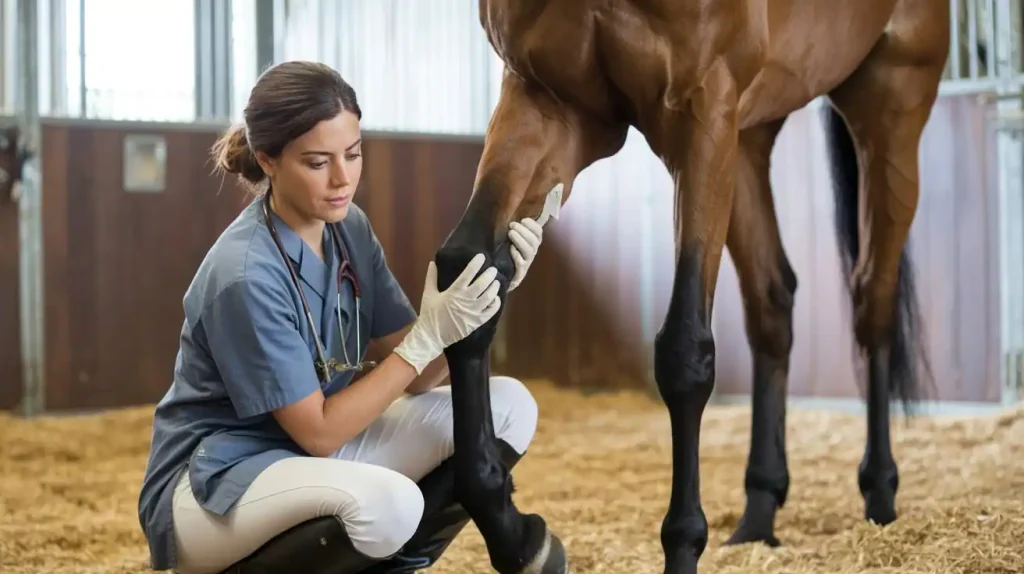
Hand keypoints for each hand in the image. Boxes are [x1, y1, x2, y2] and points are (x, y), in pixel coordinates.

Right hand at [393, 254, 500, 373]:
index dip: (476, 264)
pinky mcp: (477, 322)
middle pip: (482, 284)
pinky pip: (491, 311)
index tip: (482, 257)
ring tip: (496, 282)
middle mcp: (466, 300)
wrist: (432, 336)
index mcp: (454, 292)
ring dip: (494, 287)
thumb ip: (431, 277)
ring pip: (489, 297)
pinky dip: (495, 303)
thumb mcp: (428, 294)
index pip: (468, 274)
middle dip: (489, 275)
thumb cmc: (430, 314)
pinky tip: (495, 298)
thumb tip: (432, 263)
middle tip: (493, 270)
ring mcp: (473, 312)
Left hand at [507, 218, 543, 291]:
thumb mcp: (509, 240)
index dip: (533, 225)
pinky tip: (511, 249)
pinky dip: (517, 255)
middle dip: (524, 231)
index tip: (523, 220)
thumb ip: (513, 230)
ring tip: (510, 233)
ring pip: (529, 251)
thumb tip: (511, 216)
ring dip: (520, 240)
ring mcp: (526, 263)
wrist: (499, 277)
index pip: (539, 233)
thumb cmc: (503, 254)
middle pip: (534, 241)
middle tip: (512, 225)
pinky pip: (521, 263)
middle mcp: (532, 253)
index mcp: (532, 244)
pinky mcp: (519, 273)